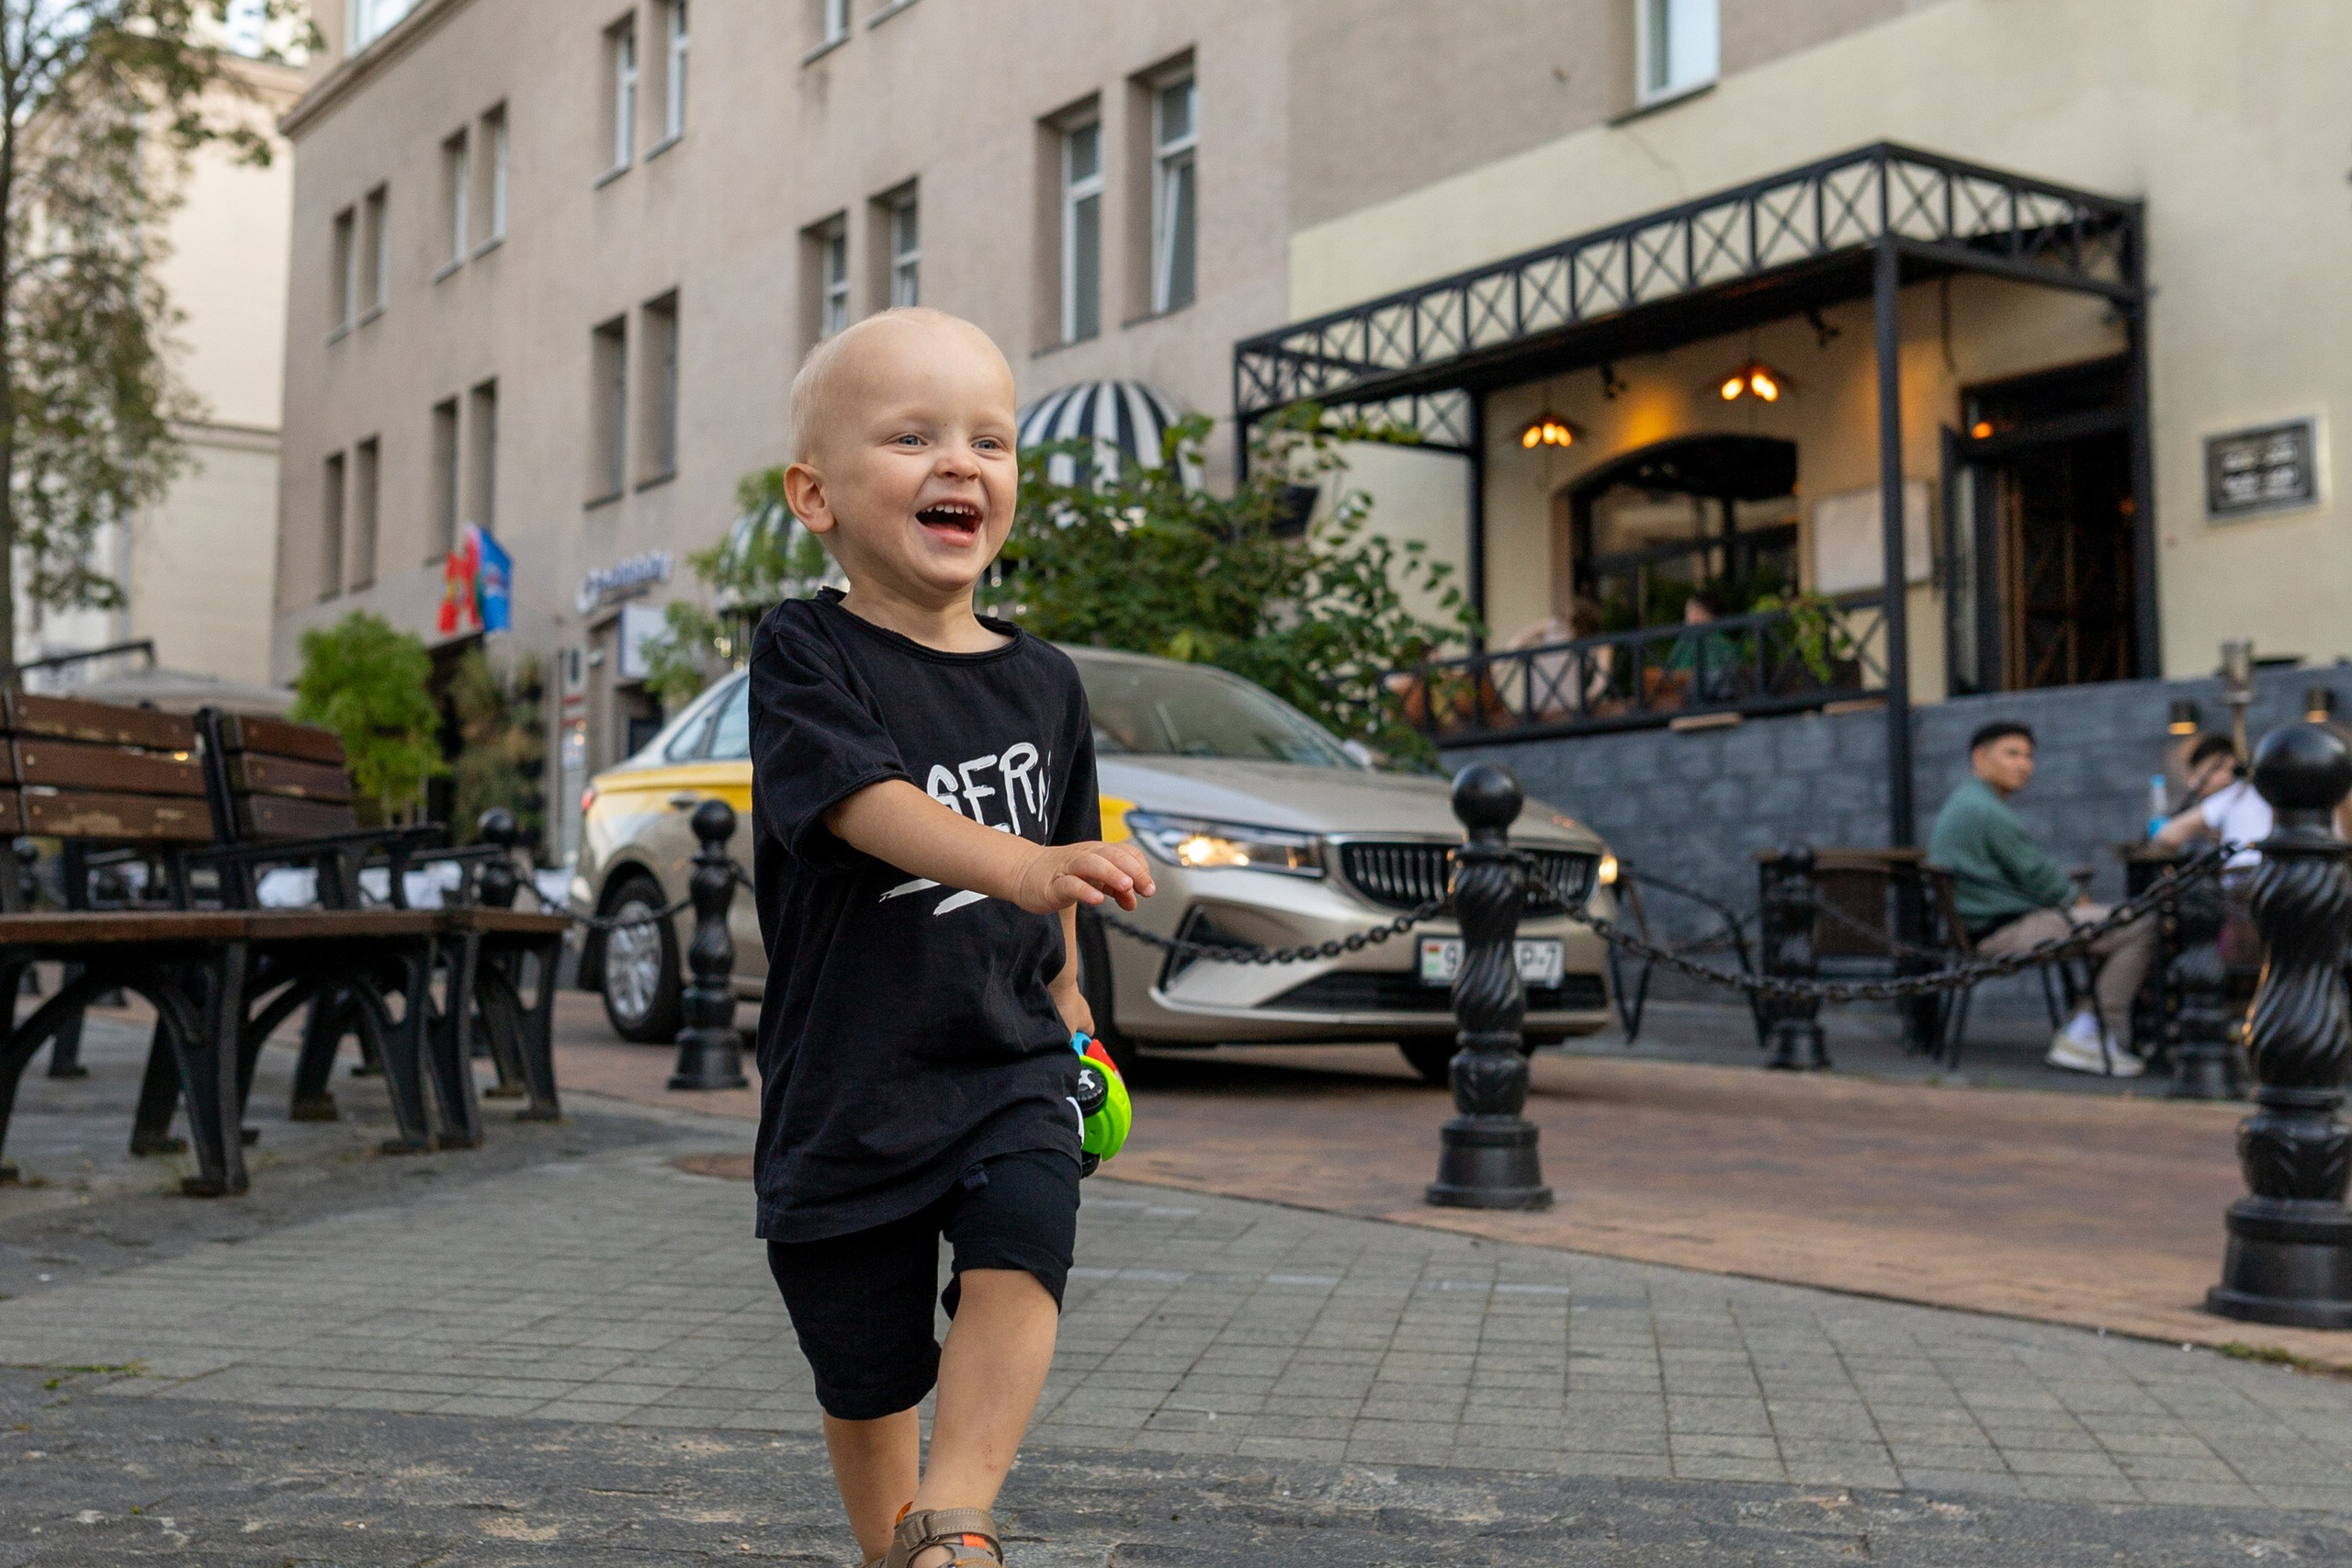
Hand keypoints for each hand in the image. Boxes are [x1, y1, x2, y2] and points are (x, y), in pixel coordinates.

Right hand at [1013, 840, 1154, 913]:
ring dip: (1111, 874)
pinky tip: (1097, 899)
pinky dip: (1084, 890)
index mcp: (1098, 852)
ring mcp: (1068, 868)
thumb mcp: (1095, 881)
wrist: (1025, 872)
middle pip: (1112, 855)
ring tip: (1126, 886)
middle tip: (1146, 888)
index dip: (1141, 868)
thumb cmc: (1063, 874)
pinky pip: (1070, 884)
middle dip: (1133, 870)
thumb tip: (1134, 901)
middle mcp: (1085, 855)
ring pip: (1092, 864)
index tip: (1148, 888)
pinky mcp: (1053, 884)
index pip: (1126, 852)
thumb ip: (1116, 890)